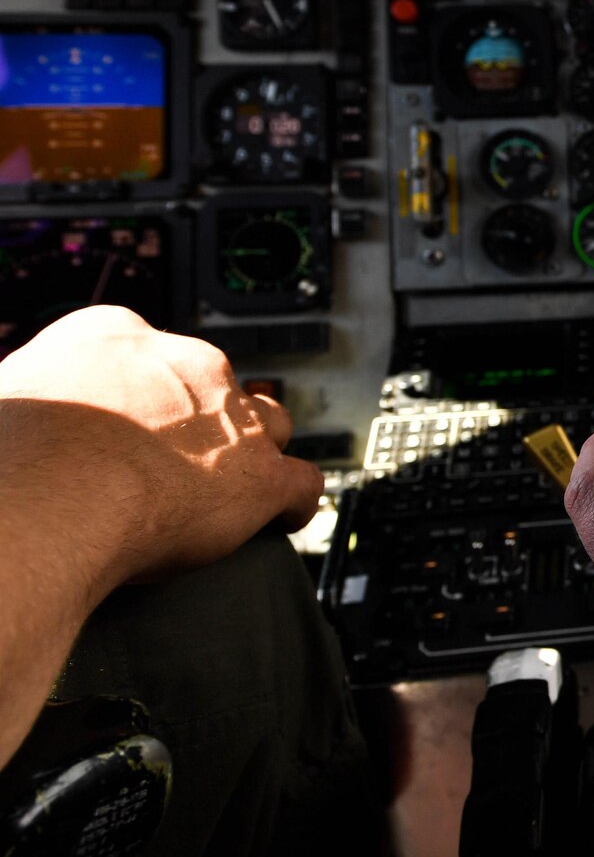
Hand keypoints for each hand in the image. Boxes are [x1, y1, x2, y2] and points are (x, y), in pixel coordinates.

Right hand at [0, 306, 322, 591]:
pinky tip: (282, 520)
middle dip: (197, 419)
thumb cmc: (9, 457)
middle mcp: (184, 365)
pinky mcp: (260, 477)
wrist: (47, 495)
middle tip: (167, 463)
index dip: (139, 389)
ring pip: (267, 424)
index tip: (126, 417)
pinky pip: (301, 485)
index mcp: (112, 336)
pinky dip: (293, 505)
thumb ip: (29, 400)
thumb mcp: (5, 400)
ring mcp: (230, 419)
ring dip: (254, 453)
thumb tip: (25, 425)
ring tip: (231, 486)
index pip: (141, 348)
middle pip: (210, 383)